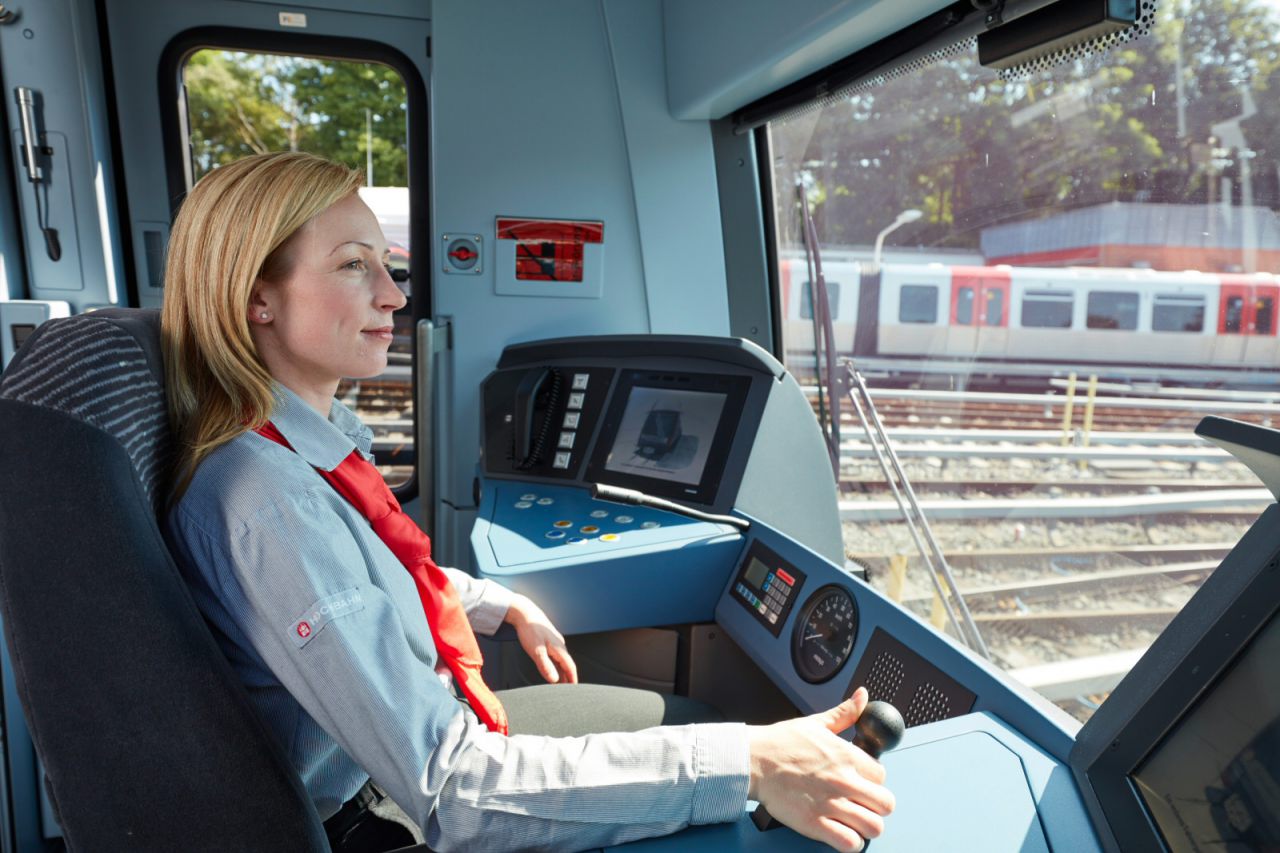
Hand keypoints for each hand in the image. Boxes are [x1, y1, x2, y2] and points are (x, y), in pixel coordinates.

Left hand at [504, 594, 578, 683]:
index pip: (570, 667)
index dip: (572, 678)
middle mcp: (559, 644)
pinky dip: (556, 663)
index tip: (574, 688)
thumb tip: (554, 680)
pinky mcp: (548, 638)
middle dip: (568, 676)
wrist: (524, 612)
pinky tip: (551, 665)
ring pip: (561, 659)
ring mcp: (554, 641)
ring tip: (559, 681)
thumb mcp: (536, 651)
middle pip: (567, 664)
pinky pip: (556, 654)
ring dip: (562, 670)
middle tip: (567, 688)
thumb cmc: (530, 629)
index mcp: (559, 648)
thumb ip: (545, 666)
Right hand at [747, 687, 893, 851]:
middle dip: (877, 806)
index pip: (882, 775)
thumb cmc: (780, 743)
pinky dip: (850, 843)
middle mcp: (843, 780)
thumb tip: (862, 697)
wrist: (752, 760)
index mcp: (846, 756)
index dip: (873, 781)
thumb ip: (845, 712)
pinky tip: (841, 833)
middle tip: (863, 805)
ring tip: (854, 821)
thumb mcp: (816, 723)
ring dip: (866, 826)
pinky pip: (850, 843)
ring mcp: (830, 804)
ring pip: (873, 826)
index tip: (862, 783)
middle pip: (886, 804)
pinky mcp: (815, 823)